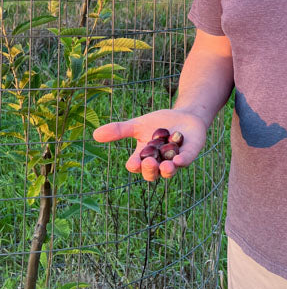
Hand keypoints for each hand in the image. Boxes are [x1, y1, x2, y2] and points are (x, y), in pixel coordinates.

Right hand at [93, 109, 208, 181]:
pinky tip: (179, 160)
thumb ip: (119, 130)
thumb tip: (95, 134)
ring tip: (165, 166)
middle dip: (149, 169)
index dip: (134, 165)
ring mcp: (175, 160)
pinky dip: (182, 161)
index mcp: (144, 158)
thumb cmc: (159, 123)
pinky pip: (186, 161)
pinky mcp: (189, 154)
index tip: (133, 162)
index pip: (136, 166)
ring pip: (169, 171)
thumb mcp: (137, 125)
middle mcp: (159, 163)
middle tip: (148, 162)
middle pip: (152, 174)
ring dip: (166, 170)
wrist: (184, 115)